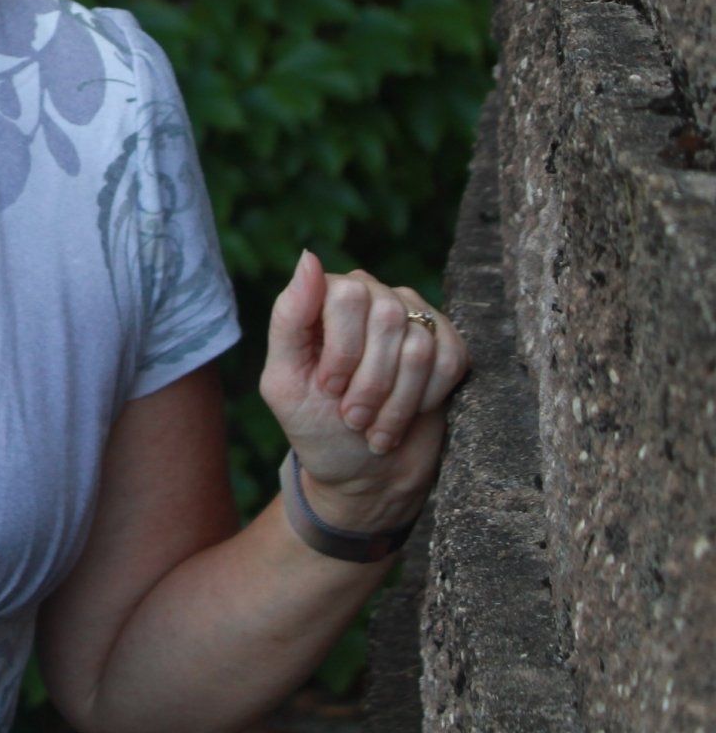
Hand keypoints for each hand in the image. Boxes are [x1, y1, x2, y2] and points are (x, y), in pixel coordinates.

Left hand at [260, 249, 469, 530]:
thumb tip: (309, 257)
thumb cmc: (316, 425)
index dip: (342, 351)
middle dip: (370, 382)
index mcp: (325, 295)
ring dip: (395, 402)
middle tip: (353, 417)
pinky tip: (408, 415)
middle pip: (386, 317)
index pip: (346, 295)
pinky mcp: (448, 343)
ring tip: (376, 426)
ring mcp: (413, 314)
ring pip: (417, 346)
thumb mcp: (284, 380)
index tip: (330, 388)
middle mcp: (372, 294)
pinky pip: (449, 361)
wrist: (364, 475)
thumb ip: (289, 318)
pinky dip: (426, 400)